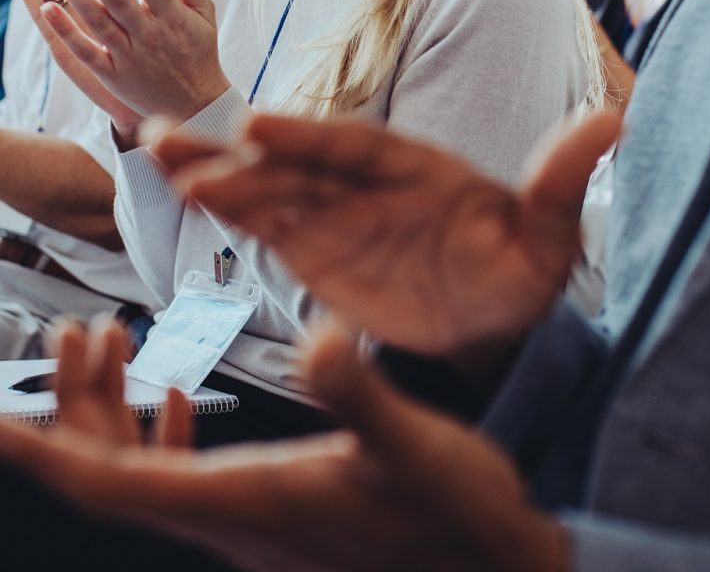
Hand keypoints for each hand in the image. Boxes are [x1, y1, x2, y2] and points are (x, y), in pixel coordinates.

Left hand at [0, 325, 568, 571]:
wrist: (491, 564)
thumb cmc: (456, 515)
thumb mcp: (415, 446)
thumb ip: (362, 395)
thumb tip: (318, 340)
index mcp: (247, 501)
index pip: (112, 483)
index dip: (40, 452)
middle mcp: (229, 517)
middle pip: (111, 472)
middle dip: (71, 406)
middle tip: (72, 332)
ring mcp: (244, 516)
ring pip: (141, 470)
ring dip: (110, 410)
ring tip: (110, 340)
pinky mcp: (268, 508)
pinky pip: (182, 476)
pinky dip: (158, 432)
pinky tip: (170, 394)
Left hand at [32, 0, 230, 130]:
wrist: (196, 106)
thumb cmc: (199, 52)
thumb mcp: (204, 15)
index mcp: (173, 16)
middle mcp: (150, 35)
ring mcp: (130, 56)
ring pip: (97, 21)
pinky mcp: (114, 77)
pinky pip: (86, 53)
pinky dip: (67, 32)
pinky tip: (46, 9)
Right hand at [153, 111, 620, 355]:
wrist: (496, 317)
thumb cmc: (521, 269)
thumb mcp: (548, 229)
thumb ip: (561, 177)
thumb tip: (614, 116)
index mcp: (417, 167)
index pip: (357, 147)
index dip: (309, 139)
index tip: (259, 127)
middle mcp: (368, 184)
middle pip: (297, 164)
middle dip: (237, 153)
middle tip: (170, 136)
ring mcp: (338, 215)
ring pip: (270, 190)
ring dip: (217, 176)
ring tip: (159, 155)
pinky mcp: (318, 250)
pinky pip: (268, 227)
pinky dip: (231, 213)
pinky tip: (191, 197)